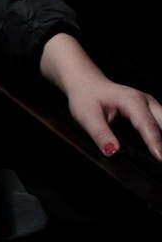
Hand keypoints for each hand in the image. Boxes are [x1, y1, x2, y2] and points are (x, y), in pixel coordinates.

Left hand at [40, 33, 161, 160]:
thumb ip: (100, 134)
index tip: (160, 158)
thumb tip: (113, 151)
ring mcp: (150, 104)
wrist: (86, 83)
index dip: (155, 143)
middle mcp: (145, 100)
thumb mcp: (86, 116)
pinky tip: (160, 148)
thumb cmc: (86, 97)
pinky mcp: (150, 110)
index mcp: (131, 100)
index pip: (147, 125)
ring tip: (161, 155)